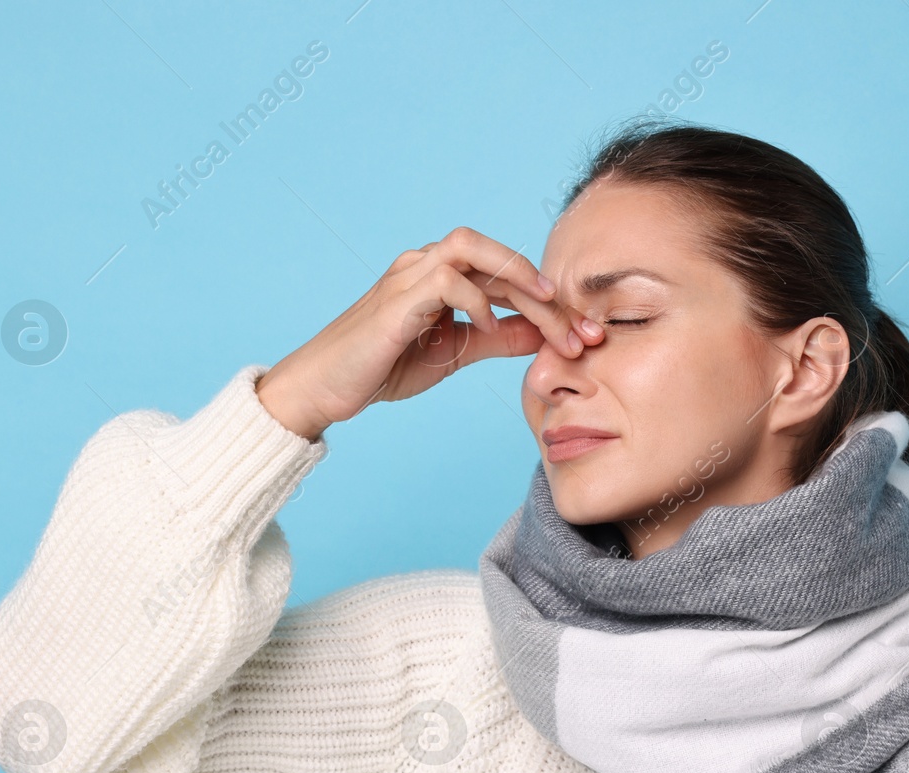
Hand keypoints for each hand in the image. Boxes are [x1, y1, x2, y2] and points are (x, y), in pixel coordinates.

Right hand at [256, 226, 603, 439]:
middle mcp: (425, 263)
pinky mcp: (396, 296)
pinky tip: (489, 331)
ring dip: (517, 278)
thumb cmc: (382, 367)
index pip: (505, 274)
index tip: (583, 336)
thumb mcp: (453, 353)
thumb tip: (540, 334)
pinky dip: (475, 302)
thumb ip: (495, 338)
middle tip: (581, 330)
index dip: (549, 302)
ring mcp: (408, 274)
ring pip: (472, 248)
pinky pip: (446, 279)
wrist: (325, 388)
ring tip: (547, 311)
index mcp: (441, 275)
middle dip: (545, 291)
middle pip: (497, 255)